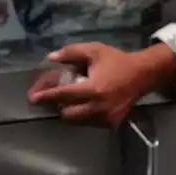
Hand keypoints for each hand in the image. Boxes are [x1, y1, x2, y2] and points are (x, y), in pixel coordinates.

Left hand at [27, 43, 167, 126]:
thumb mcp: (94, 51)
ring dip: (70, 111)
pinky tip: (85, 103)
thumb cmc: (117, 61)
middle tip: (55, 96)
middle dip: (58, 106)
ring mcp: (106, 118)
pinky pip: (89, 123)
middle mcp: (98, 107)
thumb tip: (50, 58)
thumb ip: (71, 53)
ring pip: (78, 121)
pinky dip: (83, 115)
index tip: (32, 98)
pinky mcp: (112, 123)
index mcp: (93, 89)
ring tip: (70, 99)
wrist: (143, 74)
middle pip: (67, 114)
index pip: (63, 95)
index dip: (46, 96)